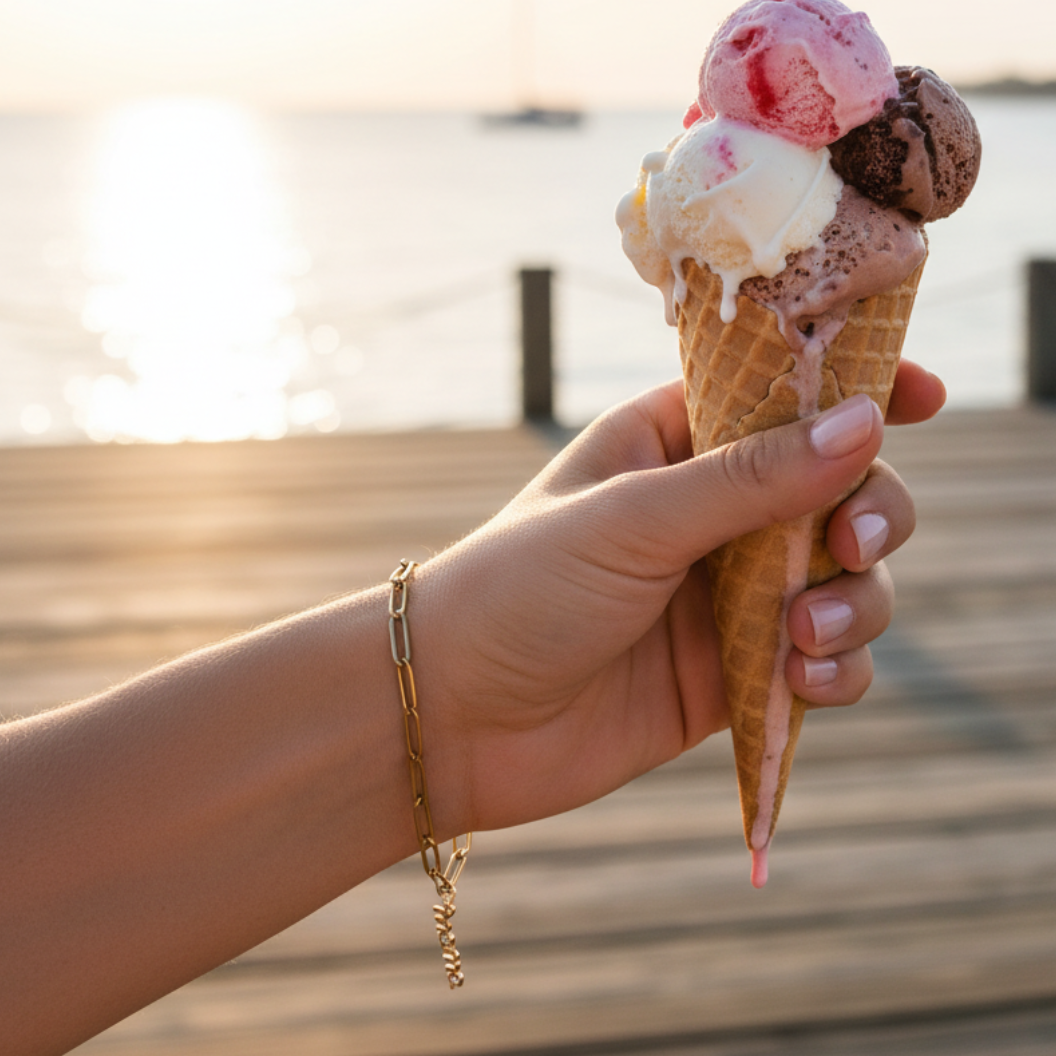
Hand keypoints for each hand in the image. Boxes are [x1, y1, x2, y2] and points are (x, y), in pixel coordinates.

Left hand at [414, 361, 944, 836]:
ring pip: (844, 582)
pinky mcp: (732, 675)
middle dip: (869, 513)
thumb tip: (866, 422)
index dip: (857, 390)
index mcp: (670, 444)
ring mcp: (724, 596)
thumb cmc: (518, 589)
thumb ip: (749, 478)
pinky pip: (822, 663)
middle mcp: (706, 514)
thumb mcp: (630, 518)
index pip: (782, 397)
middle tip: (852, 542)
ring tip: (804, 633)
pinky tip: (804, 679)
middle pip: (837, 491)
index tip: (924, 396)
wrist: (454, 717)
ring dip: (856, 603)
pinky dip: (836, 671)